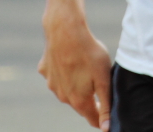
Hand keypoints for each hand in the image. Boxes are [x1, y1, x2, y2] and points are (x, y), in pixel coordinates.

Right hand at [38, 13, 112, 129]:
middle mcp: (63, 96)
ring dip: (76, 85)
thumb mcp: (104, 79)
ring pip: (67, 90)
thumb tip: (105, 128)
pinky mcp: (45, 70)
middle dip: (90, 100)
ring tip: (86, 70)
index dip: (101, 118)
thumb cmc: (89, 53)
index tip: (107, 113)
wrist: (65, 30)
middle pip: (80, 104)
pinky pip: (57, 75)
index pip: (91, 118)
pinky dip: (64, 72)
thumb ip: (105, 104)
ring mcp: (52, 83)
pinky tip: (70, 60)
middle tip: (99, 85)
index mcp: (78, 100)